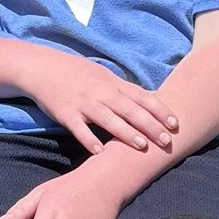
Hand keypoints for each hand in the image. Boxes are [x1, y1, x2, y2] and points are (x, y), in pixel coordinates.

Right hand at [12, 42, 179, 157]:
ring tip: (141, 146)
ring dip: (125, 132)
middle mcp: (101, 93)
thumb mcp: (104, 77)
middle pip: (130, 110)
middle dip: (150, 125)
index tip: (175, 123)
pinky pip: (78, 128)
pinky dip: (88, 139)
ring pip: (108, 119)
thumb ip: (126, 90)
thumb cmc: (77, 73)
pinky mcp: (65, 113)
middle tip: (167, 140)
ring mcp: (83, 103)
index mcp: (113, 84)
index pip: (142, 97)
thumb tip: (153, 99)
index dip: (160, 110)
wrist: (42, 67)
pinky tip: (99, 151)